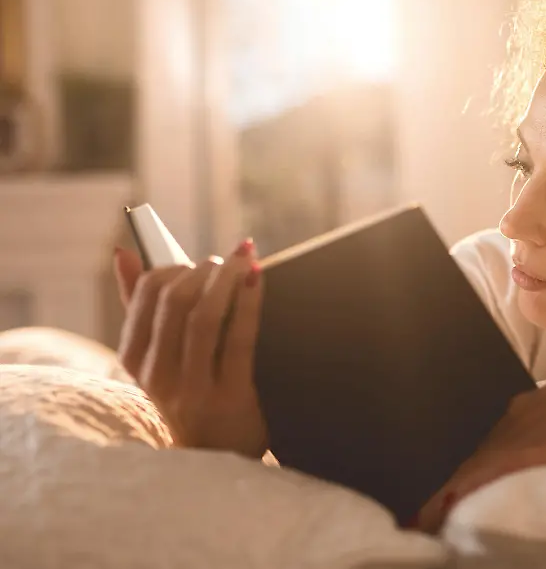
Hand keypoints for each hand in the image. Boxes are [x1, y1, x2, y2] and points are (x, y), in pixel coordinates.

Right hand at [116, 239, 268, 459]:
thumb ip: (138, 306)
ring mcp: (192, 390)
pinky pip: (238, 339)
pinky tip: (257, 280)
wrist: (221, 457)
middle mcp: (158, 376)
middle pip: (174, 302)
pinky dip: (249, 301)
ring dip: (226, 279)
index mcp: (135, 360)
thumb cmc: (191, 393)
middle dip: (203, 271)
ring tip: (244, 262)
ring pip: (204, 317)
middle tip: (226, 261)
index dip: (174, 268)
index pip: (144, 296)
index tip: (196, 262)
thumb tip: (122, 253)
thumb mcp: (159, 358)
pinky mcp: (229, 399)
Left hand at [416, 328, 545, 531]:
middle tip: (403, 516)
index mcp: (526, 408)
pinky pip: (501, 468)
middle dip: (431, 486)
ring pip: (473, 465)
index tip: (419, 496)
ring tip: (412, 520)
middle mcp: (520, 416)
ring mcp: (536, 427)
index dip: (445, 472)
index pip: (473, 445)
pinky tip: (447, 502)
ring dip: (440, 494)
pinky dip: (471, 486)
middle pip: (463, 455)